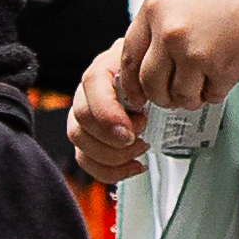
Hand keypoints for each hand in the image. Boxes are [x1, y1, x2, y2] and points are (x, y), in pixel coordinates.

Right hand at [70, 49, 147, 185]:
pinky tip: (133, 166)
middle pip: (81, 120)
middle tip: (140, 140)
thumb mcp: (158, 69)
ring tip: (140, 149)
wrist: (155, 81)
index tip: (130, 133)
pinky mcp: (89, 138)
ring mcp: (85, 116)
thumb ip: (152, 78)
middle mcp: (88, 91)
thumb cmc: (155, 74)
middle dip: (113, 141)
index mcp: (104, 68)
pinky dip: (110, 170)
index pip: (92, 86)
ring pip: (80, 143)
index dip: (108, 115)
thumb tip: (152, 99)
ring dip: (113, 156)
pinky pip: (86, 160)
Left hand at [114, 0, 238, 115]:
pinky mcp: (222, 68)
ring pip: (179, 96)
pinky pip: (211, 95)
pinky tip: (232, 65)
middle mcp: (169, 28)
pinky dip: (220, 89)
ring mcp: (194, 51)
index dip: (131, 80)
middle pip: (149, 84)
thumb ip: (166, 19)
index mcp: (156, 4)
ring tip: (212, 75)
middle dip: (163, 95)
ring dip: (194, 95)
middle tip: (178, 92)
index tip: (138, 92)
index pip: (128, 55)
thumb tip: (152, 56)